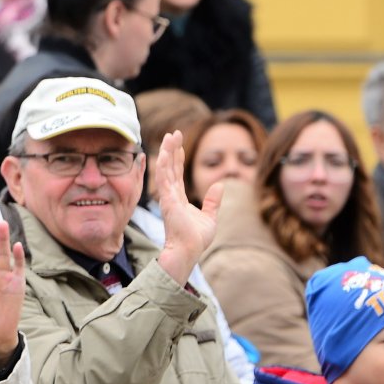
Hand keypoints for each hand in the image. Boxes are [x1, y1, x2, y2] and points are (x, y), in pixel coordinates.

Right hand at [154, 130, 221, 283]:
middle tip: (173, 133)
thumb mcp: (210, 217)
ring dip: (166, 152)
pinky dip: (163, 164)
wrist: (189, 250)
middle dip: (171, 149)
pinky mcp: (168, 200)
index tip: (179, 143)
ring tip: (169, 136)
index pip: (177, 173)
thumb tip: (220, 184)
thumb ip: (213, 201)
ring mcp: (168, 197)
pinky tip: (164, 152)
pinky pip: (164, 178)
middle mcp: (171, 195)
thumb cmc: (196, 238)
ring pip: (166, 169)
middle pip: (170, 167)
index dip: (178, 157)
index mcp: (179, 198)